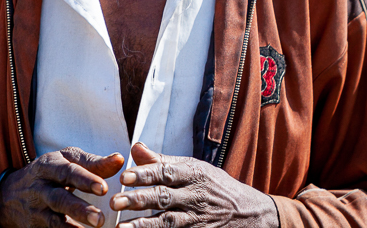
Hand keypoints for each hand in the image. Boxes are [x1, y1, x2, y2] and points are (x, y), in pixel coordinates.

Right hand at [0, 147, 124, 227]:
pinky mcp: (34, 227)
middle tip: (101, 219)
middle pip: (59, 198)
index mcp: (50, 166)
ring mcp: (36, 210)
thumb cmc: (49, 173)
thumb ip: (93, 163)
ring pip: (53, 221)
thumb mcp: (66, 160)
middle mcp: (40, 188)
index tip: (104, 188)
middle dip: (80, 209)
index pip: (69, 172)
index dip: (86, 180)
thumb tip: (120, 160)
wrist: (9, 195)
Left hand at [110, 143, 278, 227]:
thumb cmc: (217, 187)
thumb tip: (135, 147)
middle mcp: (196, 195)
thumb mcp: (195, 169)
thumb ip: (163, 161)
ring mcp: (198, 219)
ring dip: (143, 225)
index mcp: (194, 174)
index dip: (145, 174)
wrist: (252, 214)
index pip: (166, 172)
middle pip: (163, 197)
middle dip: (138, 199)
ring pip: (167, 222)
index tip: (124, 177)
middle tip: (114, 202)